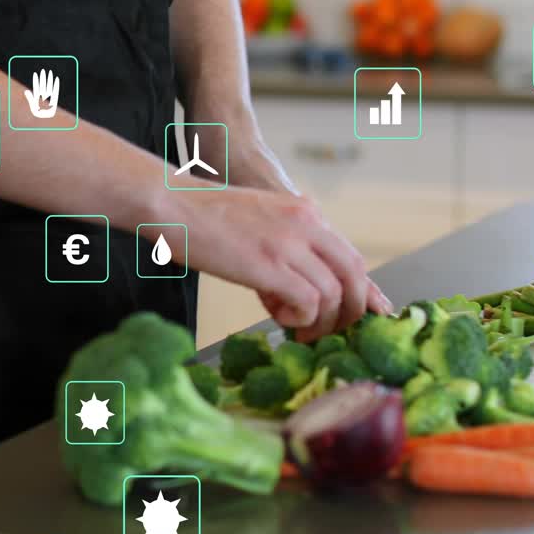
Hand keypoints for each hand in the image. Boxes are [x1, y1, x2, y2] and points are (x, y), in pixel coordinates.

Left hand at [23, 69, 59, 118]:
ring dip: (50, 79)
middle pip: (43, 85)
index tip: (35, 74)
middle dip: (43, 78)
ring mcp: (49, 97)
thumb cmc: (39, 115)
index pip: (36, 87)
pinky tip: (56, 79)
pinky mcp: (55, 99)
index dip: (36, 81)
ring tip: (50, 72)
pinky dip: (56, 85)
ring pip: (49, 86)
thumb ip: (30, 99)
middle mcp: (43, 96)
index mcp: (37, 98)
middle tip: (43, 70)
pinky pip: (56, 90)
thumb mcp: (33, 107)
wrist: (47, 120)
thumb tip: (26, 90)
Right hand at [166, 185, 391, 341]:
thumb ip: (284, 242)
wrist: (172, 202)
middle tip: (330, 331)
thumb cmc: (203, 215)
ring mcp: (288, 243)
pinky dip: (301, 318)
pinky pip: (308, 301)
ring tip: (299, 330)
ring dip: (321, 321)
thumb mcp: (259, 218)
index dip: (360, 291)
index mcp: (305, 212)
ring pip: (334, 293)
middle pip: (354, 274)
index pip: (350, 256)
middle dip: (350, 310)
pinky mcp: (268, 264)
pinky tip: (280, 318)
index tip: (360, 315)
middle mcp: (306, 224)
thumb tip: (291, 287)